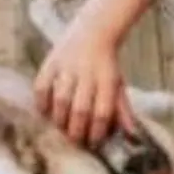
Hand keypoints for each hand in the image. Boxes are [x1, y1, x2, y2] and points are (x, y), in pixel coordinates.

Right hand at [34, 21, 135, 148]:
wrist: (93, 31)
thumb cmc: (105, 65)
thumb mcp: (118, 84)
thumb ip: (122, 109)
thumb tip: (131, 134)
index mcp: (108, 80)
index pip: (102, 112)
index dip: (97, 132)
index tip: (93, 142)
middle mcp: (88, 73)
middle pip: (81, 109)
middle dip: (77, 131)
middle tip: (75, 141)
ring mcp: (67, 67)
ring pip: (61, 100)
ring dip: (60, 120)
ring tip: (62, 128)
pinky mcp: (51, 62)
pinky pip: (42, 86)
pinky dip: (42, 103)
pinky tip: (46, 112)